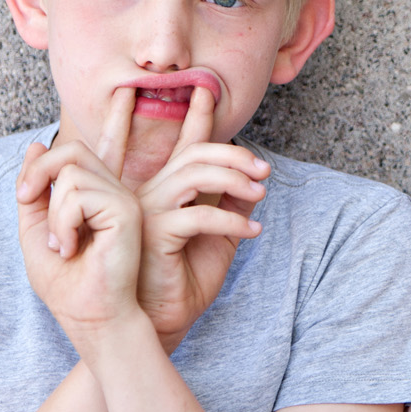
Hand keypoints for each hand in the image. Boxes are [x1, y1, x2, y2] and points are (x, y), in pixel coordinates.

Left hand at [15, 116, 145, 358]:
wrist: (91, 318)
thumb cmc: (69, 286)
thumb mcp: (36, 234)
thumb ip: (36, 192)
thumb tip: (37, 146)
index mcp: (102, 197)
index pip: (110, 148)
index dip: (119, 118)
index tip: (125, 94)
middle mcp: (118, 193)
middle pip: (70, 152)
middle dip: (37, 176)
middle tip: (27, 201)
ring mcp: (125, 199)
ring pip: (68, 174)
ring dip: (51, 214)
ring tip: (62, 245)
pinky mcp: (127, 210)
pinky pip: (75, 194)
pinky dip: (60, 223)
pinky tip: (71, 247)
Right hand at [132, 85, 266, 352]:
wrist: (164, 321)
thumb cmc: (186, 280)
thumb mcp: (218, 237)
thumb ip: (228, 205)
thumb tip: (252, 180)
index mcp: (164, 192)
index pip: (182, 146)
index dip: (195, 117)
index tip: (206, 90)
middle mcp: (150, 194)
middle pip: (193, 154)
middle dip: (232, 154)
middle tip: (263, 170)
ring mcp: (147, 210)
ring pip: (193, 174)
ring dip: (234, 179)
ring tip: (261, 194)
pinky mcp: (154, 233)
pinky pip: (197, 215)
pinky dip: (231, 218)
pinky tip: (251, 230)